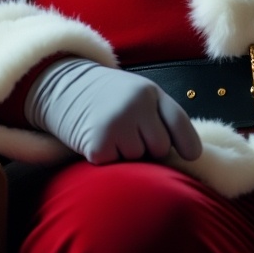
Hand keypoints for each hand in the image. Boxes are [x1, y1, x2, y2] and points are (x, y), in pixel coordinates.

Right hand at [24, 58, 202, 164]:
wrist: (63, 86)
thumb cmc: (108, 97)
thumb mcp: (138, 95)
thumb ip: (161, 116)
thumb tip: (188, 155)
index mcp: (150, 92)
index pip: (179, 123)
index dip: (188, 144)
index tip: (190, 156)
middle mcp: (137, 105)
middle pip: (160, 148)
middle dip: (148, 148)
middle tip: (128, 133)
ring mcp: (117, 124)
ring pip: (138, 159)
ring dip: (126, 154)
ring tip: (111, 134)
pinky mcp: (99, 145)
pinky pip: (116, 166)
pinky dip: (107, 159)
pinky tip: (97, 140)